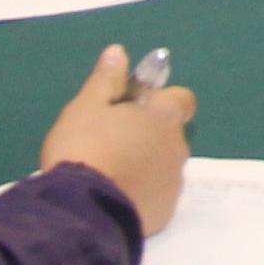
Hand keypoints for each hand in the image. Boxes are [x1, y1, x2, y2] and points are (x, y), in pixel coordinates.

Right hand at [39, 42, 194, 236]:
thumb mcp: (86, 107)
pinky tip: (114, 197)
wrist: (83, 211)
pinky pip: (156, 195)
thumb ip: (106, 80)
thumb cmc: (84, 149)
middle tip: (111, 143)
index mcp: (164, 117)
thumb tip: (119, 52)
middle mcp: (178, 147)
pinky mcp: (165, 212)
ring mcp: (174, 183)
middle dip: (148, 135)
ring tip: (109, 173)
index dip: (158, 101)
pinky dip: (142, 193)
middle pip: (170, 134)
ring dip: (145, 165)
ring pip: (163, 166)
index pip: (180, 98)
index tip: (131, 108)